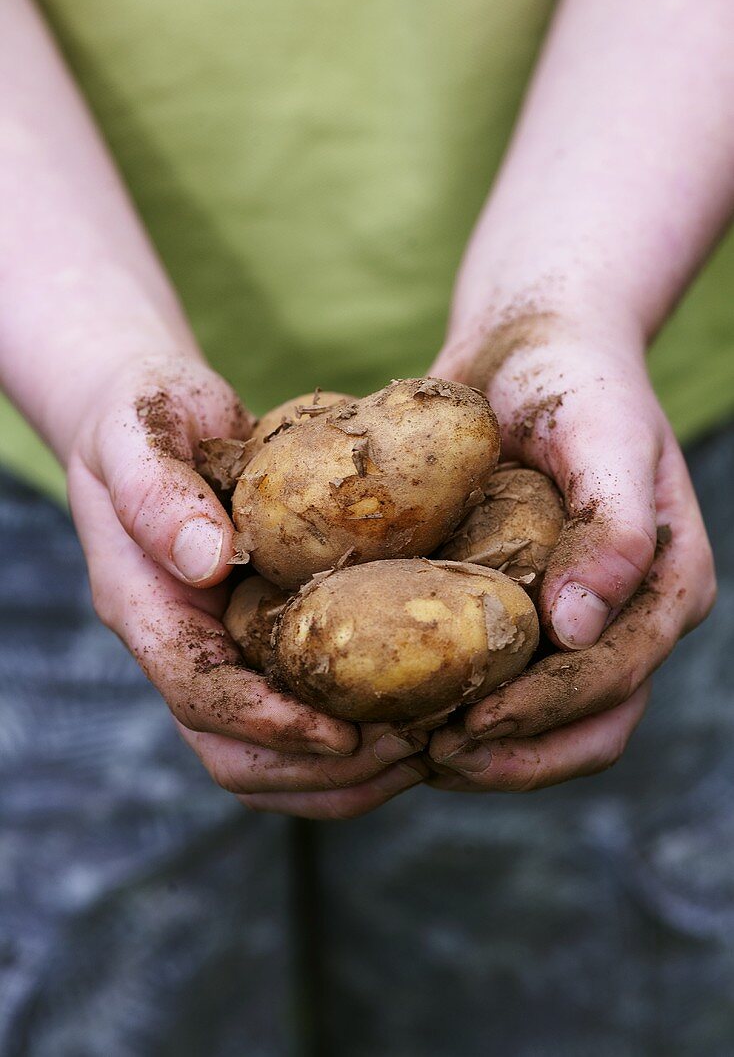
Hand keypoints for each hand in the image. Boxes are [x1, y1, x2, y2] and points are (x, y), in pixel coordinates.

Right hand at [67, 353, 426, 817]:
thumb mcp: (139, 429)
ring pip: (271, 760)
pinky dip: (357, 740)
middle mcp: (183, 648)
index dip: (268, 723)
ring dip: (347, 775)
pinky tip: (419, 716)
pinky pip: (302, 719)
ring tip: (428, 747)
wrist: (151, 417)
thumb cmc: (144, 413)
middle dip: (321, 771)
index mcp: (146, 608)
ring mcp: (221, 653)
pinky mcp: (260, 645)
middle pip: (237, 756)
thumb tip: (208, 559)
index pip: (199, 696)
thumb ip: (155, 489)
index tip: (341, 733)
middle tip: (411, 748)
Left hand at [427, 317, 715, 791]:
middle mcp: (626, 616)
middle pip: (589, 724)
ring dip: (485, 751)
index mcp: (664, 584)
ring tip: (409, 753)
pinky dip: (456, 705)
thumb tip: (579, 629)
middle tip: (432, 760)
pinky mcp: (525, 610)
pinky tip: (399, 710)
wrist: (530, 345)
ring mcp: (577, 619)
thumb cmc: (573, 379)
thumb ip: (612, 527)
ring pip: (546, 722)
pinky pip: (499, 680)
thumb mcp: (603, 433)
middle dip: (515, 755)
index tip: (470, 726)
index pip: (617, 678)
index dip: (547, 713)